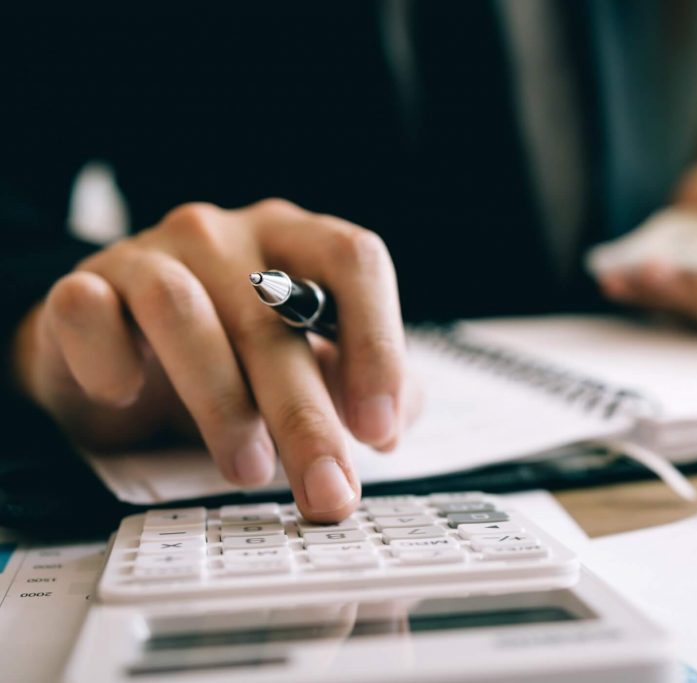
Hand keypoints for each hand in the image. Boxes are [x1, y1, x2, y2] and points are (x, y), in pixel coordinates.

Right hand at [14, 199, 409, 520]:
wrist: (113, 346)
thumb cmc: (226, 357)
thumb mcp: (304, 366)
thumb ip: (361, 385)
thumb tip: (394, 421)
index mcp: (295, 242)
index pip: (354, 262)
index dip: (376, 344)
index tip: (379, 431)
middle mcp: (226, 237)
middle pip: (276, 317)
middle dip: (307, 418)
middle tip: (326, 490)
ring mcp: (149, 254)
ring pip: (183, 311)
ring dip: (221, 402)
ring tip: (246, 471)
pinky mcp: (82, 286)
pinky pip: (89, 310)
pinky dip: (109, 358)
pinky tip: (125, 396)